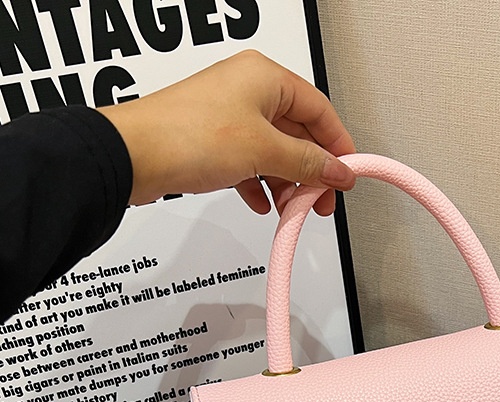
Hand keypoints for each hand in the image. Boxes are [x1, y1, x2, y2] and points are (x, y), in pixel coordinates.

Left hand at [98, 50, 355, 215]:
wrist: (133, 156)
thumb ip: (308, 163)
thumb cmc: (188, 135)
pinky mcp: (213, 140)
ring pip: (275, 152)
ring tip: (291, 208)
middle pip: (298, 134)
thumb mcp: (264, 151)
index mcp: (266, 78)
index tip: (348, 174)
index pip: (319, 110)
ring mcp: (229, 115)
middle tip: (321, 201)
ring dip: (287, 183)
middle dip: (312, 172)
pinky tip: (262, 203)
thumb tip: (337, 170)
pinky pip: (251, 163)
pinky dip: (261, 185)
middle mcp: (249, 91)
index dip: (338, 145)